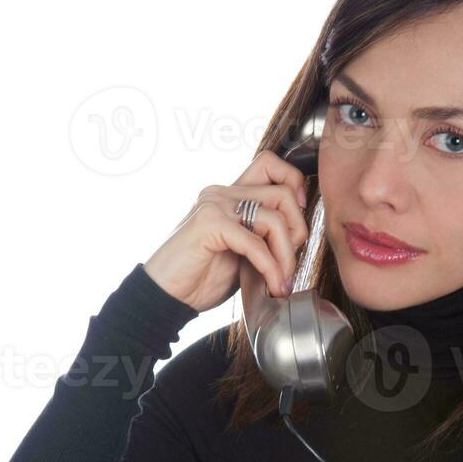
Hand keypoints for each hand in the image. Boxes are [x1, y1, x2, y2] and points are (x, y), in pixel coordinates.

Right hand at [143, 150, 309, 312]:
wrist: (165, 297)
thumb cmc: (200, 278)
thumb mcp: (241, 253)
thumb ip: (262, 237)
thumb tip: (297, 236)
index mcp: (230, 195)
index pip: (271, 164)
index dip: (294, 186)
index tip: (296, 222)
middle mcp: (222, 193)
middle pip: (283, 192)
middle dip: (297, 232)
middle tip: (289, 265)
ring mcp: (215, 206)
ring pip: (275, 218)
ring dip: (286, 256)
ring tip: (281, 282)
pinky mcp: (210, 224)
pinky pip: (256, 243)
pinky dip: (270, 268)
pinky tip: (271, 285)